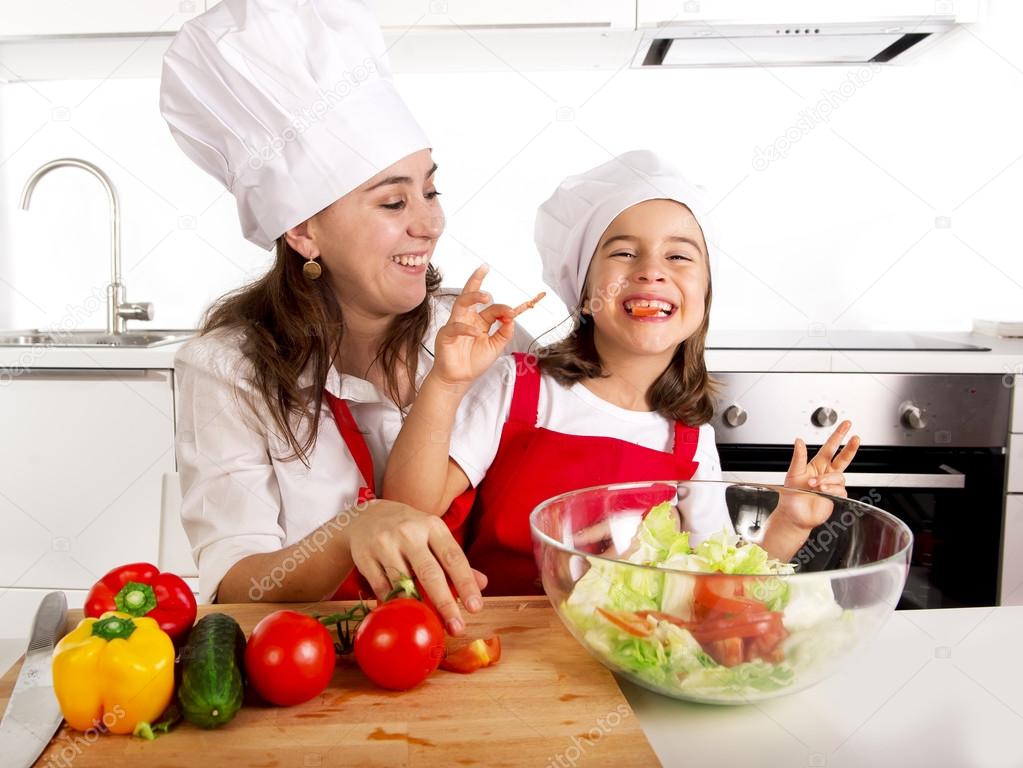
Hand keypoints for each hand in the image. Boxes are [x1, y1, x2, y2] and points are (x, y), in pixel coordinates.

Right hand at [347, 499, 487, 635]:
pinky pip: (382, 588)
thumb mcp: (434, 536)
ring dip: (417, 607)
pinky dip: (393, 603)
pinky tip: (402, 612)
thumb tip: (482, 583)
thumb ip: (455, 561)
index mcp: (432, 526)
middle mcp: (409, 532)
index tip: (475, 607)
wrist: (366, 516)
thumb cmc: (409, 531)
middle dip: (445, 603)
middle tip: (457, 627)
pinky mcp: (365, 556)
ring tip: (428, 622)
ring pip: (403, 584)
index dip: (466, 583)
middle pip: (429, 573)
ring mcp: (384, 543)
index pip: (453, 557)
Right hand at [432, 264, 543, 387]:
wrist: (459, 378)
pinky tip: (477, 332)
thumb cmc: (474, 362)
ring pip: (461, 303)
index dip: (506, 308)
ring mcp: (456, 324)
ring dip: (473, 296)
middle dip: (476, 279)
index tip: (517, 310)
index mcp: (480, 321)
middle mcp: (468, 318)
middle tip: (485, 268)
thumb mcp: (496, 347)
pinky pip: (456, 327)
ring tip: (486, 296)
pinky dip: (467, 329)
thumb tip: (512, 317)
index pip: (494, 308)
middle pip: (471, 294)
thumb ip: (504, 332)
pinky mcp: (446, 335)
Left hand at [777, 420, 860, 530]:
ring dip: (827, 480)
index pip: (830, 447)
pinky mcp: (836, 496)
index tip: (846, 425)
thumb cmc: (791, 496)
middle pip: (843, 458)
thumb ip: (798, 457)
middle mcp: (826, 473)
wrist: (793, 516)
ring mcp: (831, 484)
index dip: (838, 435)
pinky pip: (840, 489)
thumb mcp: (793, 473)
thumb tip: (799, 440)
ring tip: (815, 485)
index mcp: (817, 464)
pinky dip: (831, 489)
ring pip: (839, 476)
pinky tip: (822, 491)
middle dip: (850, 447)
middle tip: (856, 438)